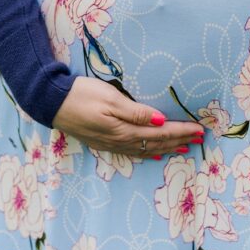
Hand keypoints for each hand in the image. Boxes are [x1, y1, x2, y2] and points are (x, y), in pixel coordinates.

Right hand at [52, 77, 203, 157]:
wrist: (50, 103)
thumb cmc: (80, 95)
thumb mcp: (110, 98)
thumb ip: (137, 112)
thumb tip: (162, 121)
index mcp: (125, 129)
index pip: (160, 132)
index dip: (181, 131)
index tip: (199, 129)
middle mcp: (120, 141)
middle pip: (156, 144)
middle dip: (179, 141)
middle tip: (198, 139)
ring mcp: (110, 144)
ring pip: (146, 150)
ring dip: (166, 149)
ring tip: (184, 149)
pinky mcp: (102, 143)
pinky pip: (132, 153)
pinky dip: (148, 154)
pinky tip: (154, 155)